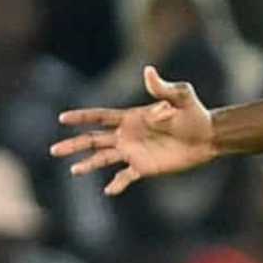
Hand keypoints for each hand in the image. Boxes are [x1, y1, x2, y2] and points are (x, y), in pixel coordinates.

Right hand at [50, 66, 217, 194]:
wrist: (208, 137)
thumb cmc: (195, 114)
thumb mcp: (181, 97)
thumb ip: (162, 88)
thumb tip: (148, 71)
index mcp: (131, 117)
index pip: (101, 117)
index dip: (82, 117)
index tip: (62, 118)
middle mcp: (128, 135)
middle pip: (94, 139)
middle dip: (74, 144)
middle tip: (54, 150)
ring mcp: (134, 152)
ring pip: (104, 159)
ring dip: (88, 164)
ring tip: (73, 170)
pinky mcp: (145, 167)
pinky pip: (125, 177)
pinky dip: (117, 184)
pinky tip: (108, 190)